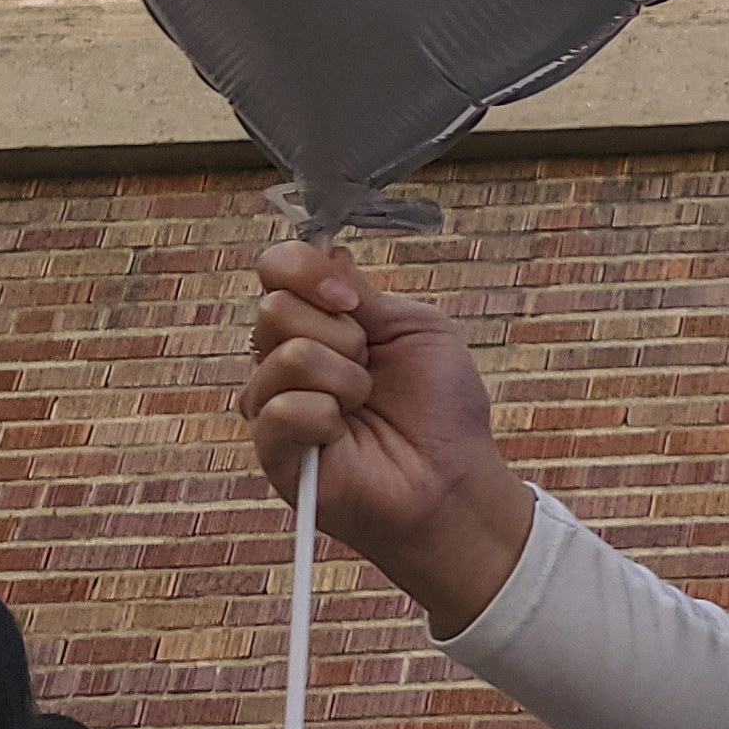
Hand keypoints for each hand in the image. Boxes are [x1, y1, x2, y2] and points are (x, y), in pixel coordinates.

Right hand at [242, 240, 534, 633]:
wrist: (454, 477)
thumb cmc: (441, 406)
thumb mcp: (413, 328)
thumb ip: (362, 291)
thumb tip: (323, 251)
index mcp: (318, 322)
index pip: (277, 269)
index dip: (305, 270)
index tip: (353, 302)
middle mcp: (286, 358)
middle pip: (275, 308)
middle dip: (342, 332)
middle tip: (370, 366)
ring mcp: (275, 405)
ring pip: (284, 355)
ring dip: (345, 377)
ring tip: (365, 405)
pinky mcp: (274, 453)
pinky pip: (281, 409)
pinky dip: (326, 415)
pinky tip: (343, 435)